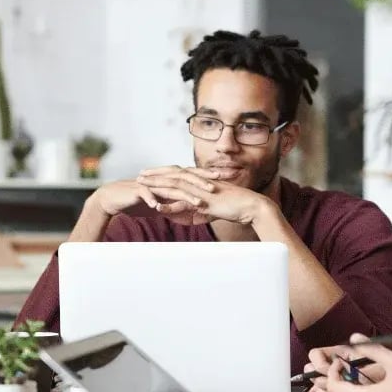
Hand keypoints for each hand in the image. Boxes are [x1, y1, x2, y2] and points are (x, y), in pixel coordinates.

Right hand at [89, 167, 218, 218]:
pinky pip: (147, 194)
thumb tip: (187, 212)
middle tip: (216, 187)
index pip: (190, 176)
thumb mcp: (157, 205)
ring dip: (185, 195)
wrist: (112, 199)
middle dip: (201, 182)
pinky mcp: (137, 190)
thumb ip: (172, 206)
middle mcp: (161, 178)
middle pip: (184, 177)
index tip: (222, 180)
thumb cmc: (134, 201)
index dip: (206, 177)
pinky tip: (161, 207)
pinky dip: (154, 199)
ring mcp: (150, 183)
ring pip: (170, 187)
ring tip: (198, 202)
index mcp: (167, 180)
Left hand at [136, 167, 270, 226]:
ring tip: (142, 187)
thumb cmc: (235, 207)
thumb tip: (191, 219)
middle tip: (139, 175)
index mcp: (200, 182)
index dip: (163, 173)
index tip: (149, 173)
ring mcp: (201, 191)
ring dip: (157, 187)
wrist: (251, 206)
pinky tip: (158, 208)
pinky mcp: (205, 202)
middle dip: (154, 175)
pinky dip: (171, 206)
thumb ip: (200, 212)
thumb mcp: (213, 210)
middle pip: (172, 176)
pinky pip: (185, 204)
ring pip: (175, 186)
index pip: (178, 174)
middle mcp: (199, 183)